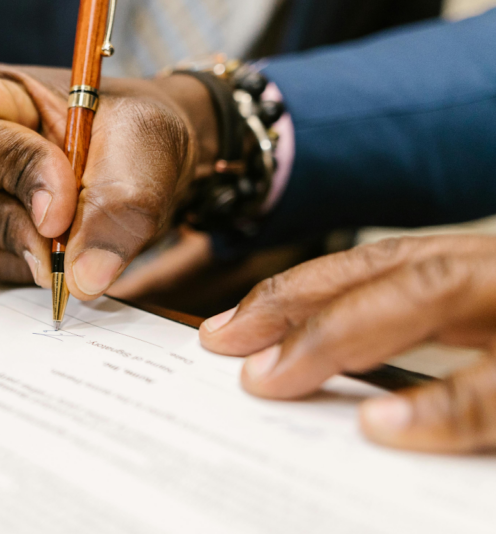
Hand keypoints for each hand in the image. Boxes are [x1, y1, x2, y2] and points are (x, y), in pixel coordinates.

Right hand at [0, 64, 217, 299]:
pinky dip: (30, 271)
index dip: (17, 179)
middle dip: (9, 227)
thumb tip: (83, 279)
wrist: (151, 164)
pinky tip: (67, 256)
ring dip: (25, 253)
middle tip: (64, 248)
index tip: (65, 212)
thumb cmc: (137, 135)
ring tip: (80, 240)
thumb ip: (117, 210)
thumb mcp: (143, 153)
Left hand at [199, 235, 495, 452]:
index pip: (377, 267)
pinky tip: (380, 425)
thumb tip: (331, 382)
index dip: (298, 290)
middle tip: (224, 344)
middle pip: (390, 273)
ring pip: (433, 293)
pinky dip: (440, 406)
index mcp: (478, 270)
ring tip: (272, 377)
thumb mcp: (490, 337)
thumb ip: (427, 346)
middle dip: (298, 304)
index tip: (226, 328)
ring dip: (343, 334)